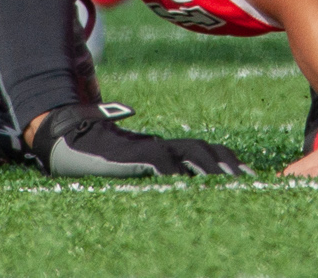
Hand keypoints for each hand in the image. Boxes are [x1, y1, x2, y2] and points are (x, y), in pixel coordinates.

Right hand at [27, 103, 248, 176]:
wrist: (68, 136)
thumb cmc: (101, 154)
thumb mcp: (134, 163)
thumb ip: (156, 168)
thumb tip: (177, 179)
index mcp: (165, 147)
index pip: (204, 149)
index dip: (227, 160)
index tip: (249, 175)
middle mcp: (160, 145)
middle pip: (202, 149)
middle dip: (227, 164)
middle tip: (249, 180)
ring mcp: (145, 148)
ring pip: (187, 153)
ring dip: (209, 168)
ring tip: (228, 182)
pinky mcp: (129, 155)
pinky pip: (158, 162)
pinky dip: (175, 171)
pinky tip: (188, 181)